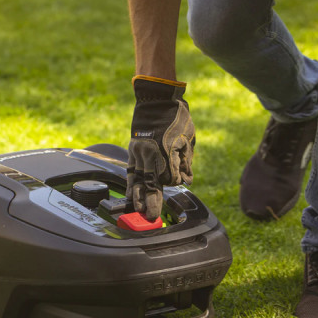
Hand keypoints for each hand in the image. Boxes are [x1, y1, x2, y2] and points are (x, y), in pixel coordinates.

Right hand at [126, 75, 194, 220]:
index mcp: (166, 152)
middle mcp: (151, 155)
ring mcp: (139, 153)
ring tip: (137, 210)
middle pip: (151, 184)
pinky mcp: (133, 150)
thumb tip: (186, 180)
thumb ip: (186, 161)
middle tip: (151, 217)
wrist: (157, 100)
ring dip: (138, 196)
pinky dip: (130, 183)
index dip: (176, 180)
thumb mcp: (188, 139)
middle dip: (152, 201)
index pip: (171, 178)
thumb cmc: (177, 118)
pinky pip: (131, 170)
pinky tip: (129, 194)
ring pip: (138, 179)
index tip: (181, 179)